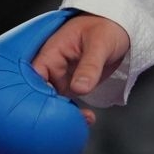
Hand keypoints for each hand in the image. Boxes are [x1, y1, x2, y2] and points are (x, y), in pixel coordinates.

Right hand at [0, 9, 122, 153]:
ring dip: (64, 114)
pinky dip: (74, 113)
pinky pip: (67, 102)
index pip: (33, 78)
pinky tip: (86, 121)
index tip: (44, 113)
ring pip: (54, 101)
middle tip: (60, 126)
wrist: (119, 27)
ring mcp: (61, 77)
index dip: (34, 95)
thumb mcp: (99, 44)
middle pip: (40, 93)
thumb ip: (89, 66)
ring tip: (80, 123)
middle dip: (48, 110)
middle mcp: (52, 67)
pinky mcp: (72, 84)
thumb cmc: (106, 28)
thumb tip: (80, 89)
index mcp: (51, 53)